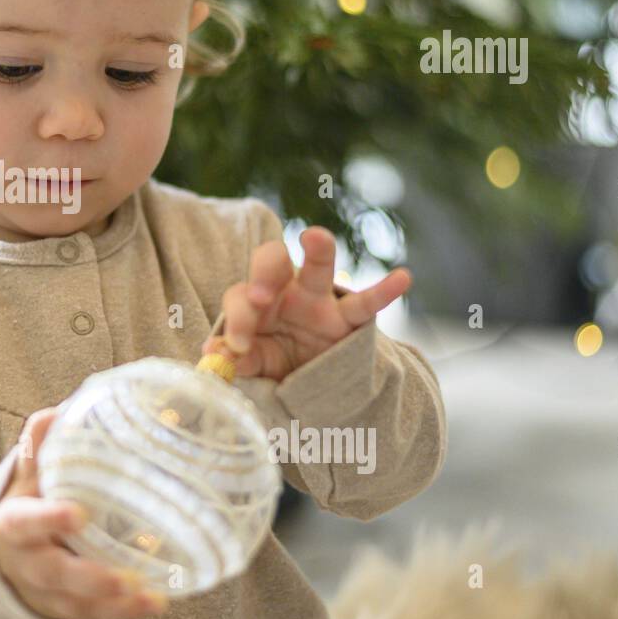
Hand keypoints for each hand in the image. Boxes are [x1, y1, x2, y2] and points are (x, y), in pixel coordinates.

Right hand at [0, 407, 169, 618]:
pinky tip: (155, 602)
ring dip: (114, 603)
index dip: (49, 520)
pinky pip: (93, 615)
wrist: (1, 560)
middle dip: (90, 576)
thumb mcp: (24, 479)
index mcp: (13, 524)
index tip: (78, 514)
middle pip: (55, 573)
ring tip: (149, 596)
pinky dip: (124, 612)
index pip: (25, 522)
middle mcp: (28, 563)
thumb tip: (61, 411)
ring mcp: (46, 592)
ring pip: (77, 603)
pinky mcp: (66, 610)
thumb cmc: (25, 507)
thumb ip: (39, 449)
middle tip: (125, 577)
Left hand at [199, 226, 410, 381]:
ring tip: (313, 236)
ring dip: (316, 250)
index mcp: (254, 302)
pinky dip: (385, 290)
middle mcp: (285, 290)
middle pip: (271, 260)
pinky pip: (367, 303)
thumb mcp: (256, 363)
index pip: (240, 297)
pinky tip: (403, 277)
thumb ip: (240, 358)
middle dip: (264, 273)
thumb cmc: (276, 361)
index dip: (236, 319)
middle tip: (260, 298)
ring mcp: (318, 300)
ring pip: (318, 267)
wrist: (314, 382)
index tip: (235, 347)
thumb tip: (213, 353)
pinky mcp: (348, 318)